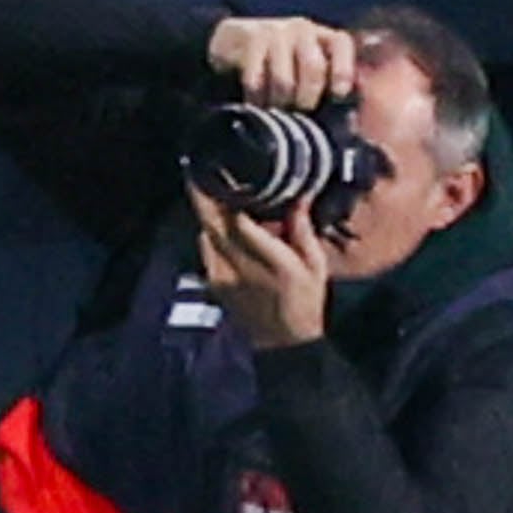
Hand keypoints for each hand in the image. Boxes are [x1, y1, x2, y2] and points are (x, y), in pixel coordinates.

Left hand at [193, 186, 331, 347]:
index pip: (239, 223)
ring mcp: (219, 274)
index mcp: (270, 261)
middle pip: (211, 223)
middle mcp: (238, 266)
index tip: (222, 172)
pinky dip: (212, 231)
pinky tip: (224, 224)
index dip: (226, 197)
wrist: (282, 341)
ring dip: (208, 212)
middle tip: (197, 170)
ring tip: (215, 191)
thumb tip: (298, 197)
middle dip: (201, 195)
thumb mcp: (315, 265)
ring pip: (205, 232)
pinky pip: (206, 246)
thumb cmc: (305, 301)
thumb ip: (302, 230)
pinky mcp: (211, 280)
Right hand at [207, 14, 356, 111]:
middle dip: (307, 97)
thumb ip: (326, 83)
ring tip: (275, 109)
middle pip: (313, 68)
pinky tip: (254, 102)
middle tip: (299, 111)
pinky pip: (256, 79)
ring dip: (279, 101)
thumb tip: (349, 114)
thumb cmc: (277, 63)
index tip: (337, 94)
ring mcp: (274, 31)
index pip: (341, 43)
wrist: (229, 42)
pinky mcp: (249, 39)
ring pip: (284, 79)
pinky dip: (256, 97)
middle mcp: (301, 29)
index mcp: (321, 35)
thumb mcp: (305, 67)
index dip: (343, 70)